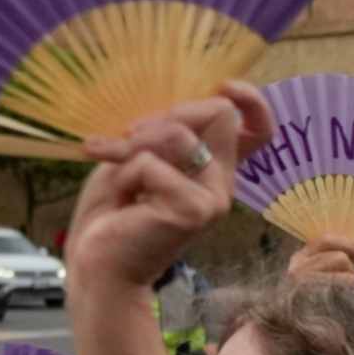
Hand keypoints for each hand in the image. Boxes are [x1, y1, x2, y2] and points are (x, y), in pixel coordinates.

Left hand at [64, 84, 269, 290]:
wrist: (96, 267)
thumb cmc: (111, 214)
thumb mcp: (137, 159)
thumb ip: (165, 135)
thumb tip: (177, 108)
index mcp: (212, 171)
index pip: (257, 131)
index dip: (251, 101)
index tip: (226, 86)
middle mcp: (221, 185)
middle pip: (216, 112)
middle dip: (162, 116)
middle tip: (124, 143)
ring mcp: (213, 199)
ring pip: (179, 134)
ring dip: (134, 146)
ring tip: (117, 174)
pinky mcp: (194, 210)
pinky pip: (151, 163)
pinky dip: (124, 174)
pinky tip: (122, 201)